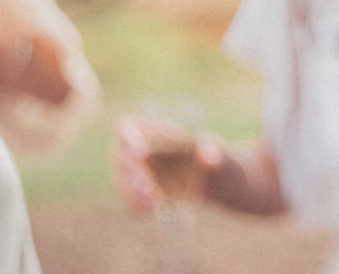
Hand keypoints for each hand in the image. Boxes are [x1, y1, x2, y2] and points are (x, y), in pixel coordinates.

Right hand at [112, 115, 226, 214]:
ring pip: (122, 182)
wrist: (214, 180)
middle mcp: (135, 151)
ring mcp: (134, 175)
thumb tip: (208, 155)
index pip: (127, 127)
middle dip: (133, 172)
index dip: (128, 137)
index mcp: (151, 130)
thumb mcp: (217, 148)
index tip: (141, 152)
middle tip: (148, 185)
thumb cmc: (212, 154)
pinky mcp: (139, 197)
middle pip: (121, 157)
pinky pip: (131, 204)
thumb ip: (214, 148)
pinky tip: (153, 211)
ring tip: (154, 200)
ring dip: (133, 193)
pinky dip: (139, 208)